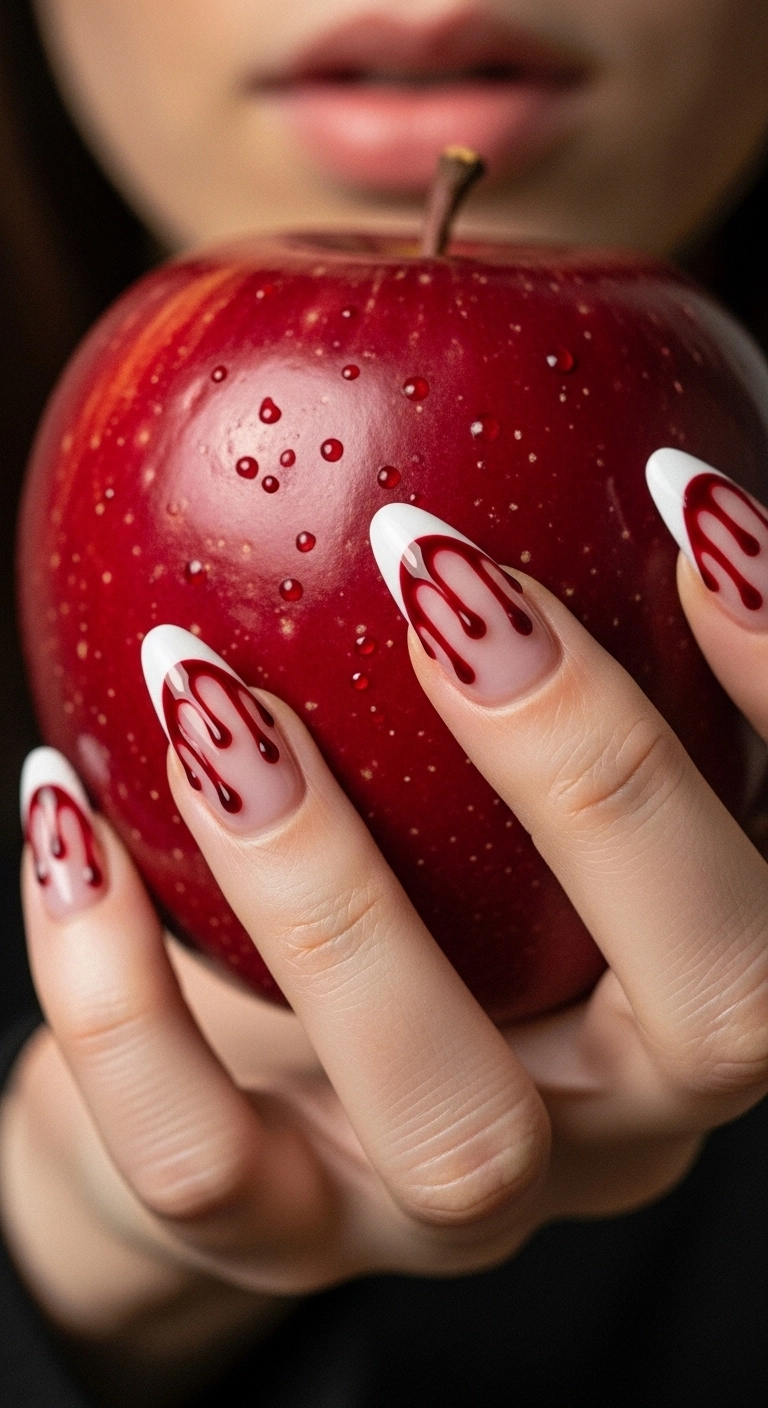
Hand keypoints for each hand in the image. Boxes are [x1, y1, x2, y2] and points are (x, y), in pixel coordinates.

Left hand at [3, 461, 767, 1397]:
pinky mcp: (288, 1236)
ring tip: (210, 695)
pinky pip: (201, 1161)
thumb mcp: (462, 761)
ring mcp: (457, 1201)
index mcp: (693, 971)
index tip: (683, 497)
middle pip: (720, 1008)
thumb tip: (516, 365)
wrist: (237, 1091)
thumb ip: (505, 628)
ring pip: (459, 1125)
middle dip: (596, 772)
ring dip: (332, 890)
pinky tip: (64, 807)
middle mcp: (620, 1110)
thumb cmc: (394, 872)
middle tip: (436, 574)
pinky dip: (112, 983)